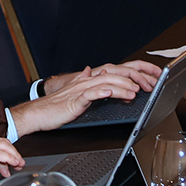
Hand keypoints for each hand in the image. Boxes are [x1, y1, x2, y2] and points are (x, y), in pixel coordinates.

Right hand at [0, 133, 23, 185]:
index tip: (12, 161)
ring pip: (4, 146)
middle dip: (13, 152)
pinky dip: (10, 159)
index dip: (7, 151)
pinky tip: (13, 164)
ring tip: (18, 165)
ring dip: (14, 156)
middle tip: (19, 163)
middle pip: (3, 142)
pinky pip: (0, 154)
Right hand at [10, 69, 146, 133]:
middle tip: (147, 86)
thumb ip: (85, 81)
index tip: (147, 80)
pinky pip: (88, 95)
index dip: (132, 75)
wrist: (38, 114)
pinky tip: (109, 93)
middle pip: (113, 75)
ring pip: (104, 84)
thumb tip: (91, 71)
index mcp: (89, 80)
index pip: (115, 73)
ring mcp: (80, 91)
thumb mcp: (74, 91)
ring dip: (121, 87)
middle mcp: (86, 82)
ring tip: (134, 92)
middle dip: (132, 80)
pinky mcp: (73, 101)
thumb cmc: (55, 106)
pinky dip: (100, 93)